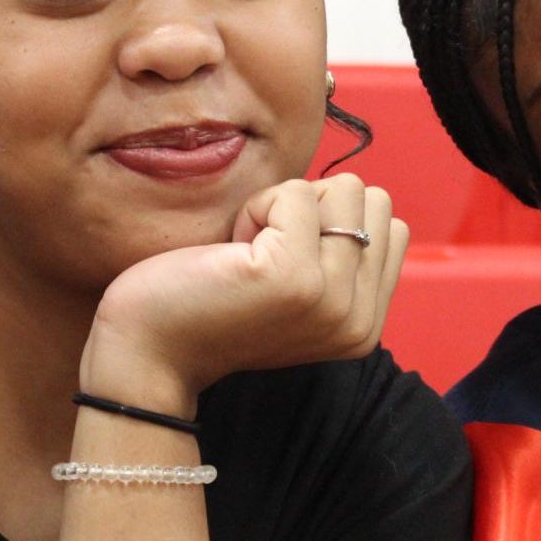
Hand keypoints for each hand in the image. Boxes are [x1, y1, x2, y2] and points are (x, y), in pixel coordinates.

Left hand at [80, 174, 408, 410]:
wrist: (149, 351)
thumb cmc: (212, 305)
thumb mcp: (300, 289)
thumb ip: (339, 257)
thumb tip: (359, 195)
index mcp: (366, 326)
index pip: (390, 226)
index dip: (331, 223)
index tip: (282, 262)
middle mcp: (359, 321)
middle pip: (372, 200)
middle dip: (313, 210)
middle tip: (261, 255)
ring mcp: (330, 301)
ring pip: (342, 189)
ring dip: (283, 208)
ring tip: (246, 254)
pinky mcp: (293, 278)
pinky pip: (296, 193)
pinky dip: (256, 207)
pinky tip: (230, 251)